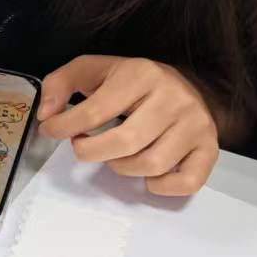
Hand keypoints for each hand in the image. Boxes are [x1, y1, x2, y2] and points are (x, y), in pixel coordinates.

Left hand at [38, 55, 219, 196]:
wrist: (189, 86)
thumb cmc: (132, 82)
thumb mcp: (94, 70)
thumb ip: (61, 84)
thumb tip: (46, 114)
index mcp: (142, 74)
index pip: (96, 111)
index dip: (64, 127)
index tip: (52, 130)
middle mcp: (174, 99)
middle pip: (125, 143)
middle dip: (92, 151)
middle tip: (84, 146)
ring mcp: (196, 125)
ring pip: (151, 165)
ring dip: (121, 168)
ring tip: (113, 155)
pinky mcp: (209, 149)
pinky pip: (186, 182)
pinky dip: (160, 186)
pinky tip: (146, 174)